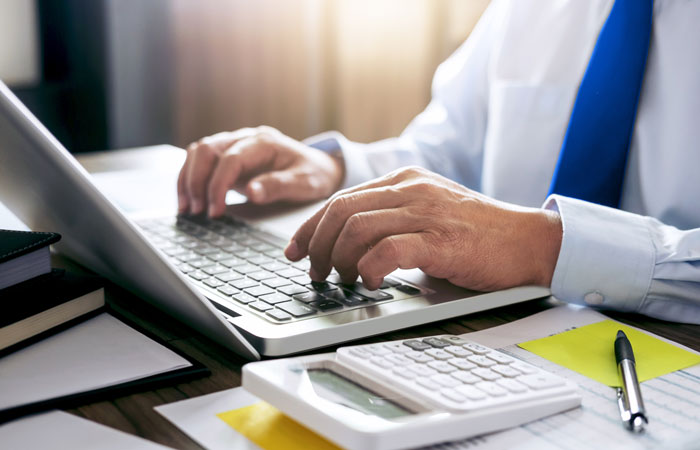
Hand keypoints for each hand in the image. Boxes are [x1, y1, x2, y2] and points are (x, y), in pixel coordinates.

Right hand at [178, 126, 344, 216]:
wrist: (319, 167)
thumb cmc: (313, 174)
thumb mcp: (304, 183)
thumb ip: (278, 186)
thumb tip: (252, 193)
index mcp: (264, 142)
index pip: (231, 158)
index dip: (218, 185)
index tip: (215, 211)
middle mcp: (245, 138)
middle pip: (207, 150)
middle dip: (196, 181)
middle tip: (196, 211)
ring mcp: (234, 144)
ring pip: (198, 153)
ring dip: (188, 180)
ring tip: (187, 209)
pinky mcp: (227, 156)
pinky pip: (200, 162)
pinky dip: (190, 179)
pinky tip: (188, 201)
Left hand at [285, 166, 561, 290]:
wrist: (528, 240)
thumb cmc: (478, 233)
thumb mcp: (429, 213)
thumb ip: (392, 219)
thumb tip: (347, 247)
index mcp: (404, 181)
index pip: (341, 199)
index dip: (310, 227)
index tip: (294, 250)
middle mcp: (410, 190)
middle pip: (340, 211)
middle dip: (316, 245)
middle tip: (315, 272)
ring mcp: (425, 212)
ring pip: (357, 228)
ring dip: (339, 259)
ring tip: (343, 280)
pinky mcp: (440, 240)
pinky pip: (388, 250)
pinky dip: (370, 269)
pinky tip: (373, 282)